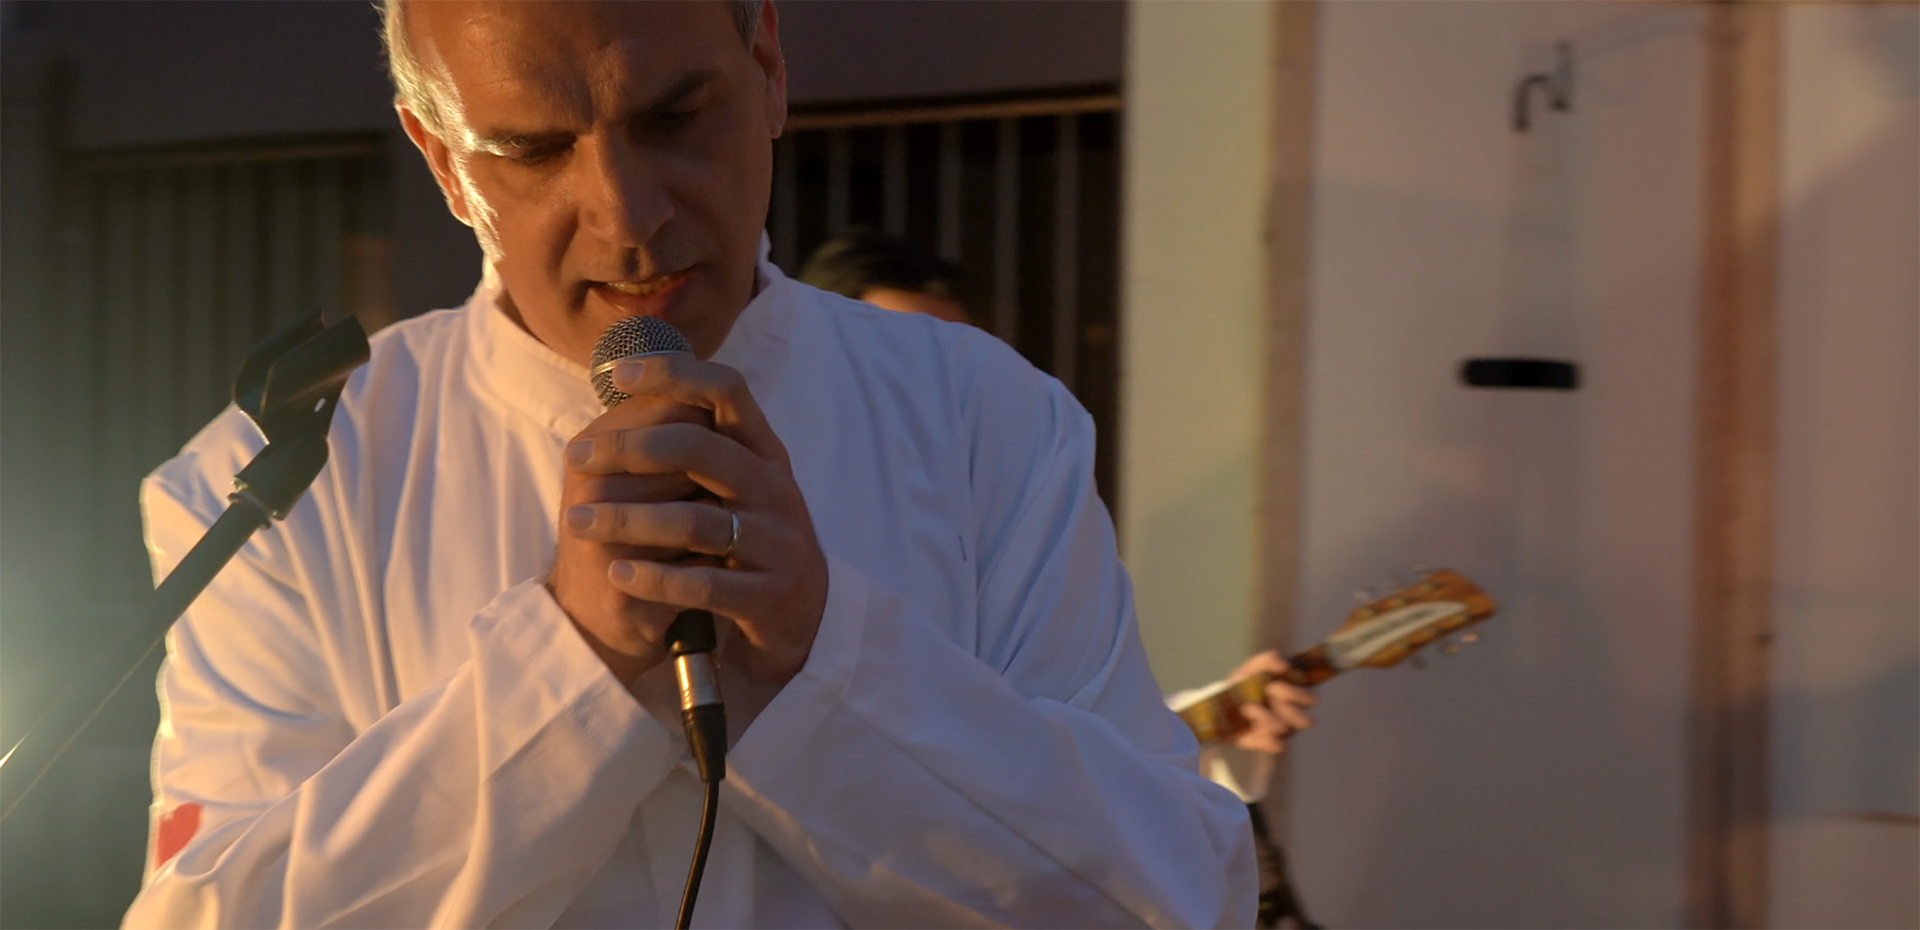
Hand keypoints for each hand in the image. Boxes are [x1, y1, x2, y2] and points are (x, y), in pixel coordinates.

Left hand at [560, 356, 829, 719]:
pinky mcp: (769, 596)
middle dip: (630, 449)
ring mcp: (776, 543)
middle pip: (701, 449)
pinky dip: (656, 579)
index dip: (675, 373)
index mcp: (764, 452)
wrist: (803, 617)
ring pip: (695, 521)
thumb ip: (697, 446)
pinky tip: (619, 573)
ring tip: (577, 521)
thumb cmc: (750, 539)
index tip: (621, 373)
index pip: (726, 390)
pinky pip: (705, 585)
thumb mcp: (736, 485)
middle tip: (576, 457)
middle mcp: (775, 489)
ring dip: (628, 520)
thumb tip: (628, 391)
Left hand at [1225, 651, 1315, 754]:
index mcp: (1294, 696)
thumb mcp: (1251, 668)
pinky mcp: (1270, 744)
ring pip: (1286, 730)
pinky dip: (1263, 737)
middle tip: (1265, 698)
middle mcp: (1293, 715)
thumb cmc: (1242, 685)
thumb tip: (1284, 665)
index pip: (1311, 699)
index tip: (1273, 686)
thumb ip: (1267, 660)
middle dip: (1286, 709)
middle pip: (1306, 721)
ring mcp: (1283, 731)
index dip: (1297, 694)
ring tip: (1247, 707)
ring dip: (1266, 718)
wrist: (1219, 706)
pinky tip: (1250, 728)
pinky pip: (1276, 745)